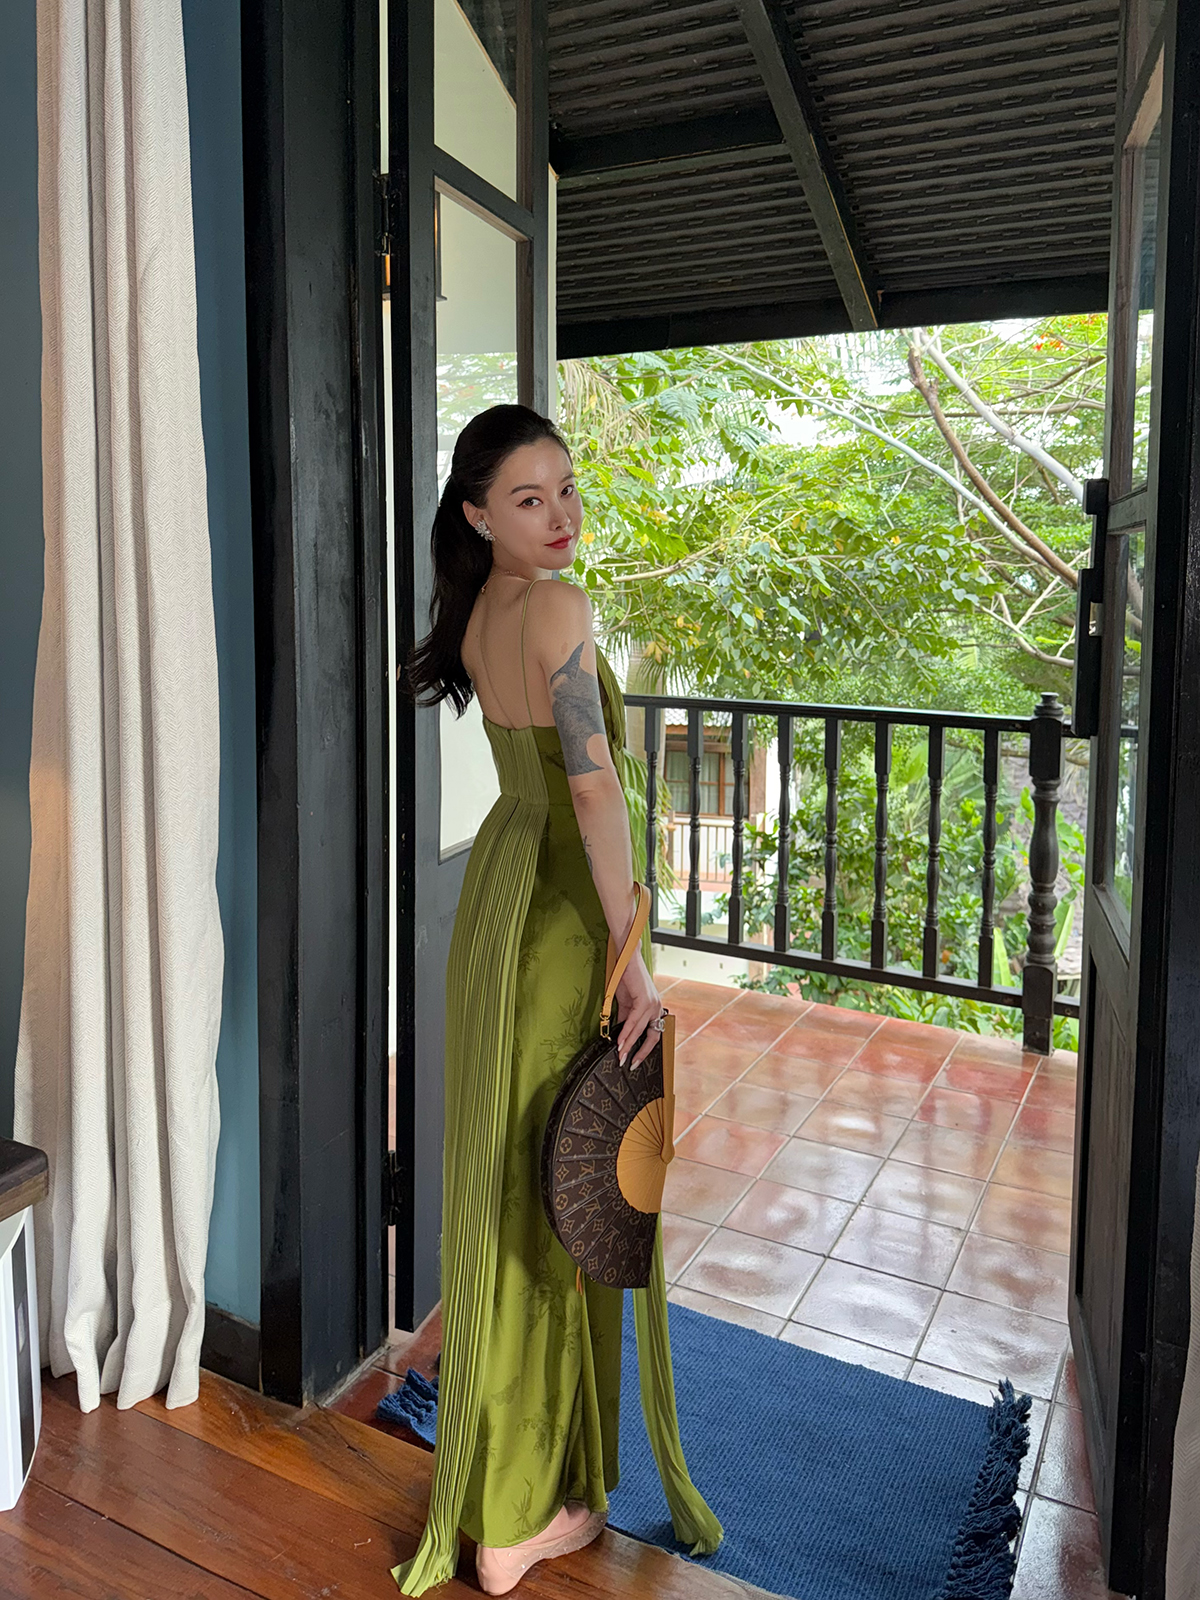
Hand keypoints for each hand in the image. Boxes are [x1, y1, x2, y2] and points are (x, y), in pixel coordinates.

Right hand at [614, 951, 661, 1067]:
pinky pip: (634, 1021)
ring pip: (640, 1030)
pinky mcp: (645, 1000)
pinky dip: (626, 1032)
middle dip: (639, 1052)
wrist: (626, 959)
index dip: (644, 1049)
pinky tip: (620, 1041)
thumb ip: (626, 1018)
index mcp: (653, 1009)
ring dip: (628, 1044)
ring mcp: (652, 1004)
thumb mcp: (626, 1002)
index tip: (635, 1060)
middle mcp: (656, 1008)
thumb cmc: (626, 977)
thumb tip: (622, 1034)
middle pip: (651, 1036)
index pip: (653, 1034)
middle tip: (628, 1063)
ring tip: (619, 1054)